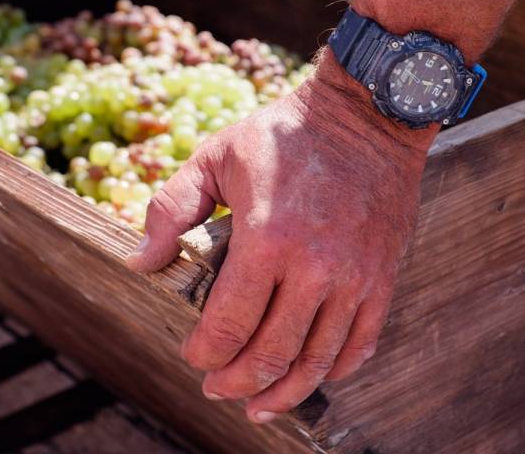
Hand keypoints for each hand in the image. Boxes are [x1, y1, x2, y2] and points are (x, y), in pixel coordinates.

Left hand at [126, 48, 437, 422]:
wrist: (364, 117)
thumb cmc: (284, 135)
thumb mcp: (215, 157)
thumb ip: (171, 209)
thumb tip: (142, 263)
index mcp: (267, 239)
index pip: (228, 325)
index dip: (204, 352)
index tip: (193, 355)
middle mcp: (316, 268)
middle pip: (271, 354)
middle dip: (236, 381)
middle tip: (217, 387)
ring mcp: (356, 278)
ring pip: (317, 361)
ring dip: (283, 393)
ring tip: (259, 406)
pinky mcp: (383, 277)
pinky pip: (360, 344)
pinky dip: (332, 370)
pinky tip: (309, 376)